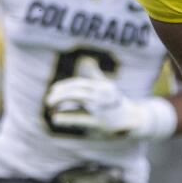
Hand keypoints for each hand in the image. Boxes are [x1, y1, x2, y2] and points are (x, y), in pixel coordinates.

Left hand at [45, 66, 175, 141]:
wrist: (133, 119)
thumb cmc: (116, 103)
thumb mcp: (107, 87)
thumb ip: (95, 75)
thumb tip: (87, 60)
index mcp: (102, 87)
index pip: (79, 83)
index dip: (64, 86)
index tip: (53, 90)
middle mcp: (102, 95)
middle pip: (77, 91)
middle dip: (60, 94)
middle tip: (48, 100)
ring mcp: (101, 108)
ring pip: (78, 101)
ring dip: (61, 102)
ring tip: (50, 106)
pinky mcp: (99, 122)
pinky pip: (79, 118)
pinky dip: (66, 118)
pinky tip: (55, 118)